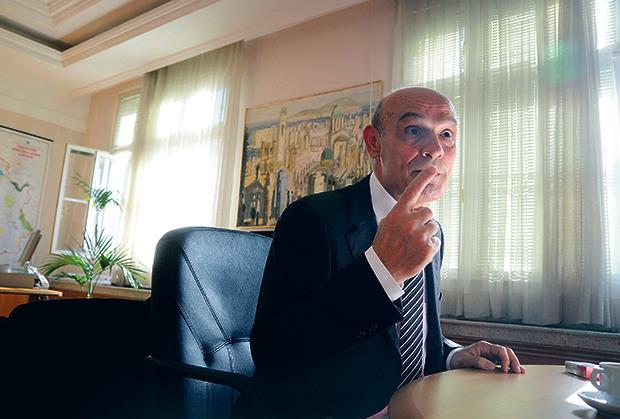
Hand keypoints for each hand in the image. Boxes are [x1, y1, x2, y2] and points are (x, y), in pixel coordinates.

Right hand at [372, 166, 440, 282]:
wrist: (383, 269)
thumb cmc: (385, 245)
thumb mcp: (387, 224)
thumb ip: (401, 213)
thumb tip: (417, 208)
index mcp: (398, 213)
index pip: (413, 191)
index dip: (424, 178)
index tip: (433, 168)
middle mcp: (410, 222)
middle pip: (428, 212)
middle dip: (423, 220)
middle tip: (412, 232)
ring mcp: (420, 236)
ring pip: (433, 227)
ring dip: (426, 234)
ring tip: (412, 244)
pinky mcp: (428, 249)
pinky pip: (436, 241)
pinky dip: (429, 247)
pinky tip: (417, 252)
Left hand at [449, 340, 525, 373]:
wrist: (452, 360)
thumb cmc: (457, 358)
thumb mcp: (465, 360)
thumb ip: (478, 361)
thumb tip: (492, 366)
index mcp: (484, 346)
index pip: (500, 350)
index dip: (505, 359)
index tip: (505, 369)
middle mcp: (489, 349)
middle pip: (506, 352)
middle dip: (513, 360)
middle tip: (517, 371)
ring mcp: (491, 355)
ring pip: (507, 356)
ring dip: (514, 363)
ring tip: (520, 371)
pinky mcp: (491, 361)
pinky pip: (503, 362)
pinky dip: (510, 366)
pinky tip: (516, 371)